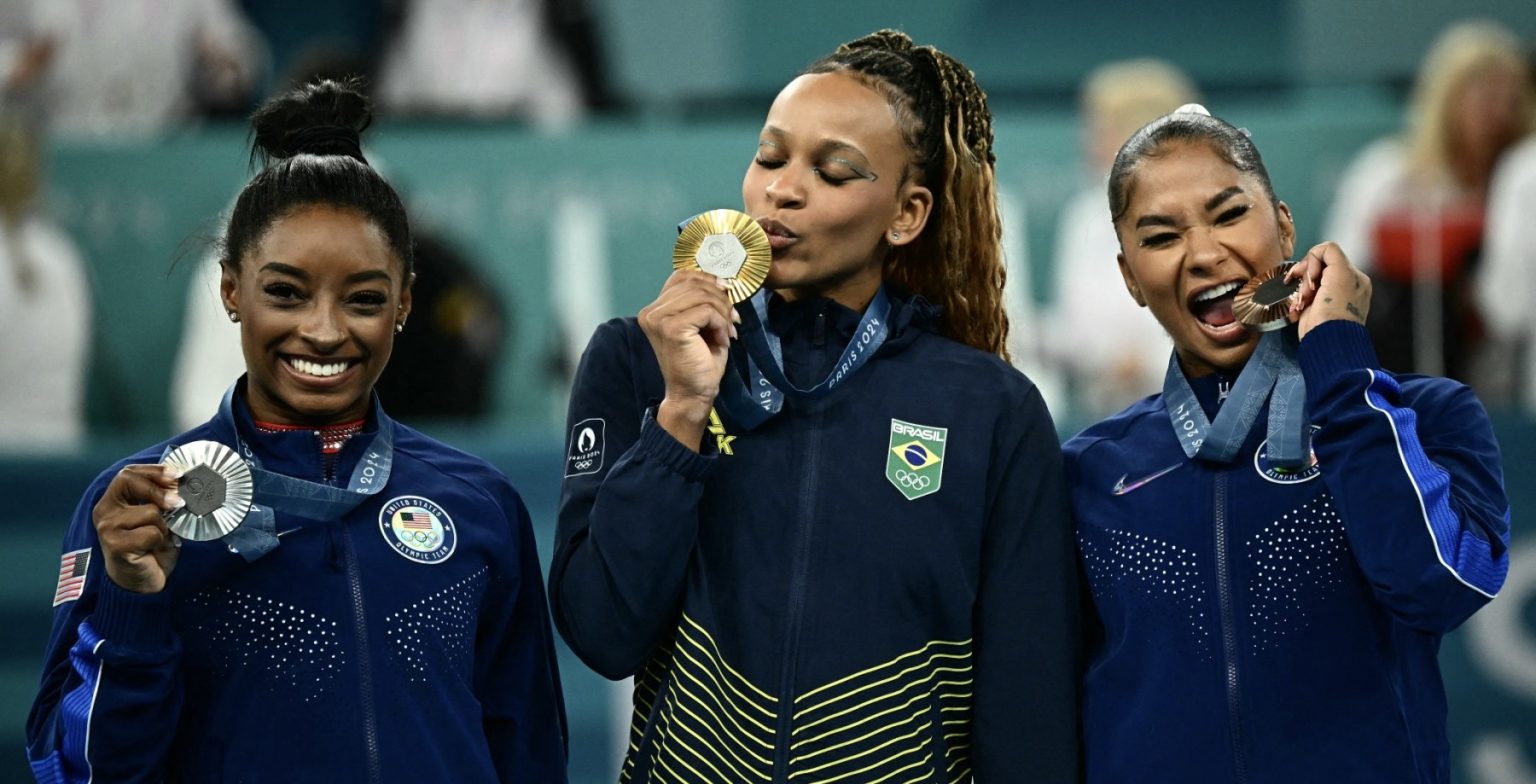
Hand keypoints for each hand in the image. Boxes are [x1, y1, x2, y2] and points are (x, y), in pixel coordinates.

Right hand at [93, 465, 184, 593]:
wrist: (142, 584)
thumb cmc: (150, 548)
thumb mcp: (159, 519)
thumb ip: (163, 502)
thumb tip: (183, 485)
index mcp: (114, 501)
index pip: (128, 473)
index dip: (154, 471)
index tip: (178, 474)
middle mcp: (105, 510)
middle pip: (131, 482)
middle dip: (160, 490)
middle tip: (178, 502)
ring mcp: (107, 527)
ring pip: (150, 511)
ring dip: (164, 526)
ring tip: (159, 539)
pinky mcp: (115, 544)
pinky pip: (151, 533)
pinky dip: (160, 541)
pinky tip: (153, 550)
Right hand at [637, 270, 738, 449]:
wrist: (693, 394)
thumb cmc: (700, 361)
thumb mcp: (702, 323)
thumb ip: (703, 300)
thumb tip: (723, 279)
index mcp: (655, 308)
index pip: (683, 276)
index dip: (709, 280)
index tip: (726, 297)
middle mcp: (651, 311)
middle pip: (694, 282)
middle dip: (720, 297)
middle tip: (732, 318)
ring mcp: (658, 319)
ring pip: (703, 295)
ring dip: (723, 312)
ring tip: (727, 331)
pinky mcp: (671, 328)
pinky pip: (706, 311)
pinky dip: (721, 323)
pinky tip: (722, 340)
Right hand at [1287, 241, 1370, 339]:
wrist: (1326, 336)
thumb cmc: (1336, 307)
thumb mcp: (1341, 271)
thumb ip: (1330, 252)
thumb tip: (1317, 252)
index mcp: (1354, 276)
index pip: (1328, 253)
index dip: (1314, 260)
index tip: (1312, 274)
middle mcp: (1343, 285)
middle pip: (1315, 266)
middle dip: (1306, 275)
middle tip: (1307, 289)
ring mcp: (1328, 297)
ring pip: (1306, 280)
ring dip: (1301, 289)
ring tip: (1304, 301)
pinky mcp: (1315, 308)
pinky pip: (1301, 295)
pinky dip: (1297, 299)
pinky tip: (1299, 308)